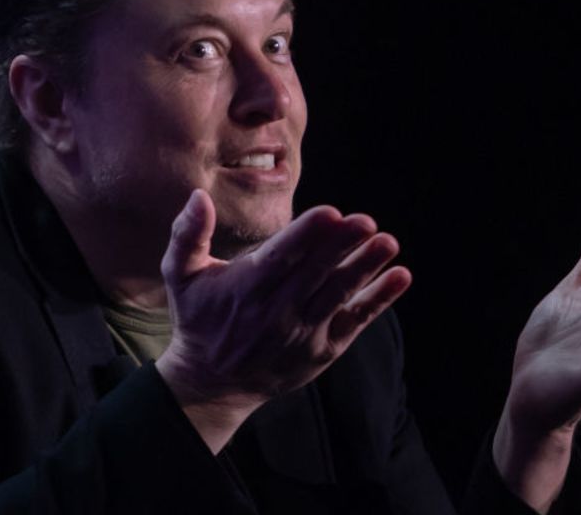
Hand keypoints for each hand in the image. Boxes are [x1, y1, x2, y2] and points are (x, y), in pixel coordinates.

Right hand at [155, 189, 411, 451]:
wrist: (212, 384)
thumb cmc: (199, 319)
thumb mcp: (180, 276)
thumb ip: (188, 234)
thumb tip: (198, 196)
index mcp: (246, 287)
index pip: (281, 256)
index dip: (307, 235)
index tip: (330, 213)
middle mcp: (276, 311)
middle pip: (315, 272)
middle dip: (342, 246)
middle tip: (366, 221)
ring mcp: (302, 332)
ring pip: (338, 295)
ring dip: (365, 268)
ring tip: (388, 243)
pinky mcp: (322, 349)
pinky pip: (355, 322)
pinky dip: (378, 301)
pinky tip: (400, 277)